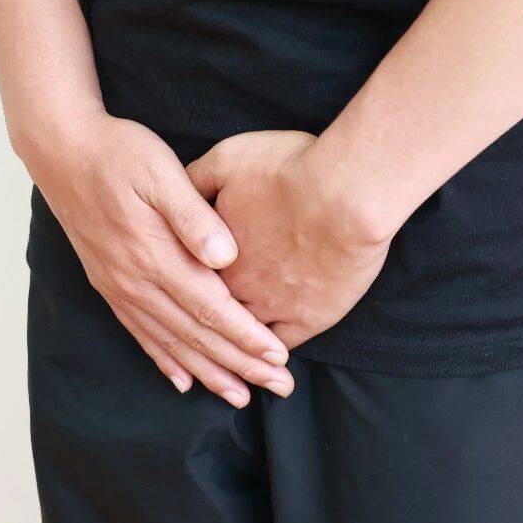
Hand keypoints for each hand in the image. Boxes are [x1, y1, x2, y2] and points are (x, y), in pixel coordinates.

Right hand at [21, 113, 294, 407]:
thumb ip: (193, 216)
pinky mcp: (109, 284)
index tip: (279, 356)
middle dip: (240, 366)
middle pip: (196, 335)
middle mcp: (136, 282)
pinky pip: (140, 334)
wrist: (61, 149)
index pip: (211, 308)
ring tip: (240, 396)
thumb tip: (226, 256)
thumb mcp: (161, 172)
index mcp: (154, 256)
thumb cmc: (118, 154)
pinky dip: (164, 360)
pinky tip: (182, 380)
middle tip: (279, 387)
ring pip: (170, 343)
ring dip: (207, 373)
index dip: (247, 336)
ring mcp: (120, 287)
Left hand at [186, 130, 391, 348]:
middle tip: (192, 335)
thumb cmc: (289, 170)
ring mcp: (271, 307)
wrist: (347, 193)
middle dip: (200, 328)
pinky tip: (268, 358)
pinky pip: (281, 347)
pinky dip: (271, 356)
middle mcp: (234, 287)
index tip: (175, 292)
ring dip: (234, 350)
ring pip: (242, 339)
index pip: (184, 280)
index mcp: (208, 255)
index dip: (180, 286)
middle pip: (209, 316)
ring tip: (227, 363)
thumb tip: (180, 195)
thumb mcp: (228, 159)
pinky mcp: (308, 318)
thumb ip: (197, 180)